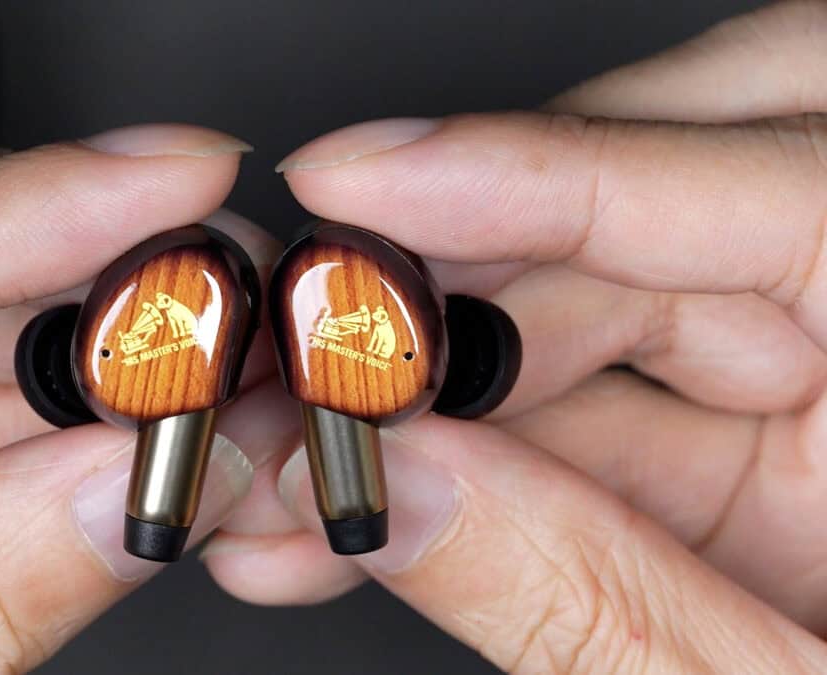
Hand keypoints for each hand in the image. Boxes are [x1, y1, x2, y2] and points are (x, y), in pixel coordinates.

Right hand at [205, 1, 826, 670]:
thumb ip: (593, 607)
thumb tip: (396, 488)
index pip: (778, 199)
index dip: (547, 175)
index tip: (370, 184)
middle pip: (664, 203)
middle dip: (464, 274)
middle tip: (321, 344)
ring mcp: (814, 395)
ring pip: (582, 305)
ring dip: (418, 380)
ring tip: (294, 461)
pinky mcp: (731, 456)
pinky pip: (568, 407)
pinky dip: (445, 451)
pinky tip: (346, 504)